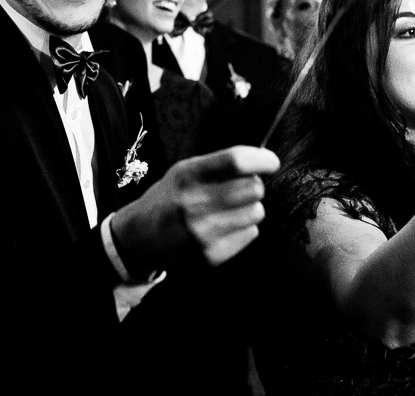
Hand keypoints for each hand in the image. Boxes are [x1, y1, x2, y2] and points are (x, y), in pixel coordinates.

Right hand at [111, 146, 279, 273]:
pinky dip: (244, 228)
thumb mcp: (185, 171)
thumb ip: (220, 165)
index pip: (235, 161)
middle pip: (253, 188)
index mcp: (188, 176)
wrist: (143, 236)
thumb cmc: (172, 197)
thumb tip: (264, 162)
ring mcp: (203, 232)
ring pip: (256, 212)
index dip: (261, 160)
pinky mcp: (211, 255)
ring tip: (230, 209)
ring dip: (250, 208)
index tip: (271, 162)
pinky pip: (250, 233)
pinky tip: (224, 227)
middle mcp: (193, 204)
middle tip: (243, 188)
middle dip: (254, 185)